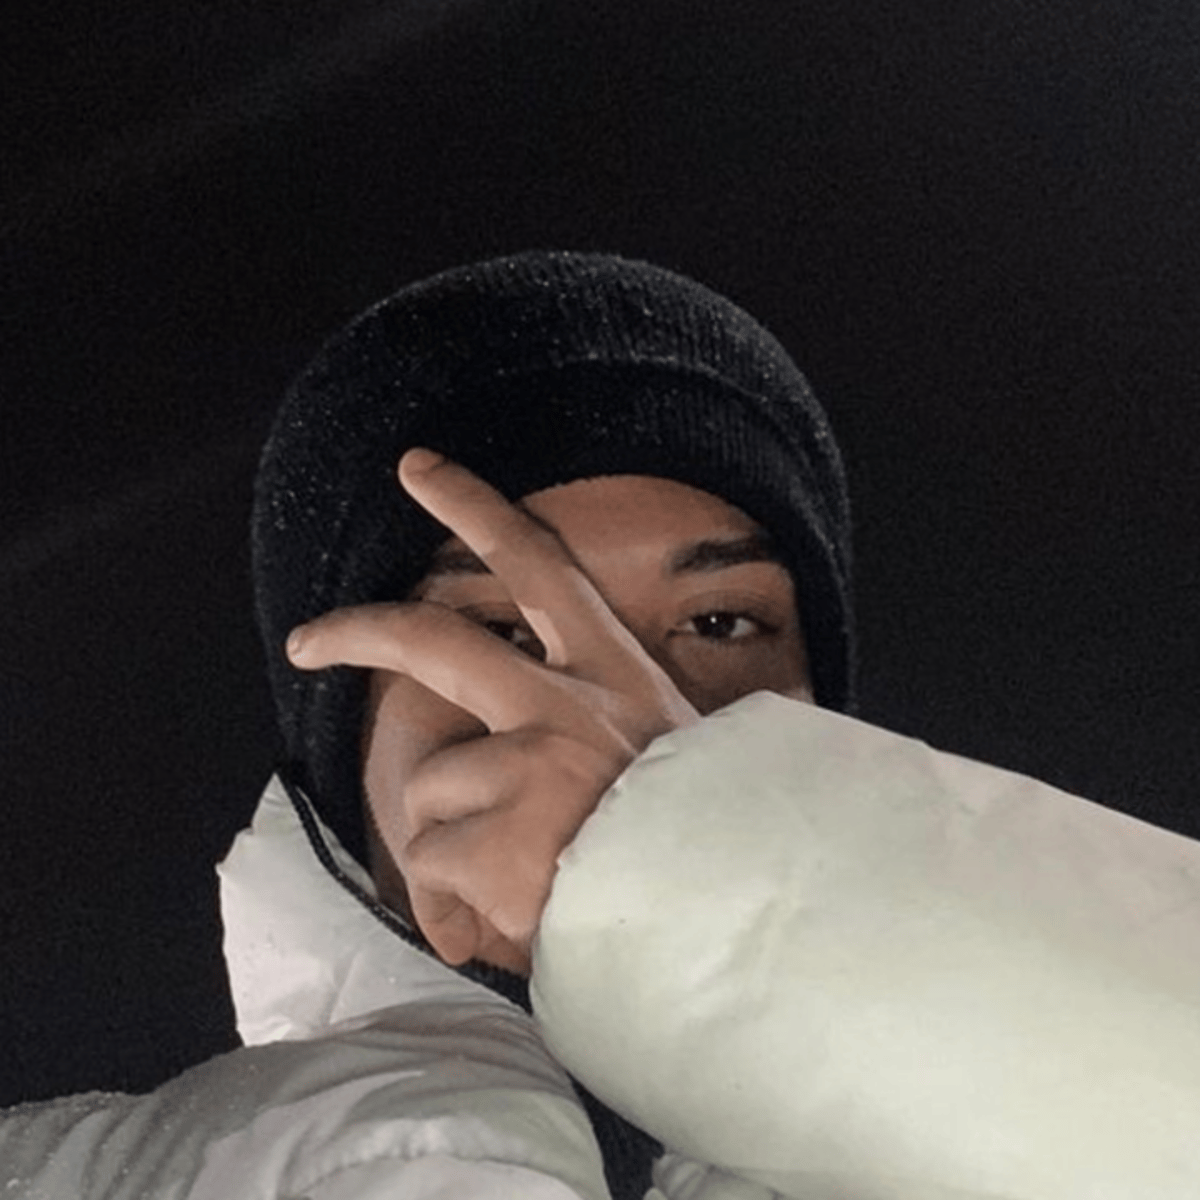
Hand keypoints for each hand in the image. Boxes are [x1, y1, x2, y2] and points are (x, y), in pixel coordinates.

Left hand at [286, 448, 700, 972]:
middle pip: (434, 641)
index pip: (540, 565)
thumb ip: (602, 735)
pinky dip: (454, 902)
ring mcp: (532, 764)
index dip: (475, 509)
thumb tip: (521, 764)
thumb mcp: (677, 756)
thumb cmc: (706, 845)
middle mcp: (568, 703)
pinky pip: (433, 867)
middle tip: (307, 640)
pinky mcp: (500, 835)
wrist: (735, 921)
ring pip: (429, 788)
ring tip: (521, 881)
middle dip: (359, 630)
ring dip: (452, 841)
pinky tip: (518, 914)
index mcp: (616, 674)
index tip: (419, 469)